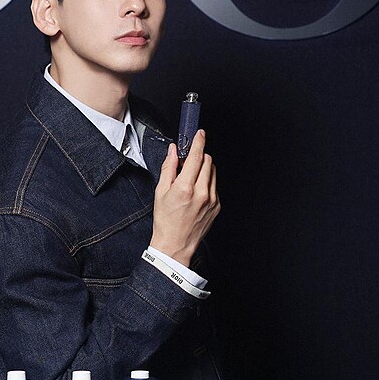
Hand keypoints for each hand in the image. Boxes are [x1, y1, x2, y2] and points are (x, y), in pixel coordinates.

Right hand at [149, 129, 219, 266]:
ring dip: (204, 168)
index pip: (197, 157)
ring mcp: (212, 200)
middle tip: (188, 161)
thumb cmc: (165, 221)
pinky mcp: (217, 206)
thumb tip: (174, 151)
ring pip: (213, 172)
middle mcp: (202, 193)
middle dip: (199, 156)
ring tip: (191, 178)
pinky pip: (215, 185)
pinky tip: (196, 190)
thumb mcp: (160, 192)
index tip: (200, 133)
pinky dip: (207, 181)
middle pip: (208, 161)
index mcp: (185, 188)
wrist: (175, 245)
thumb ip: (169, 168)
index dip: (199, 141)